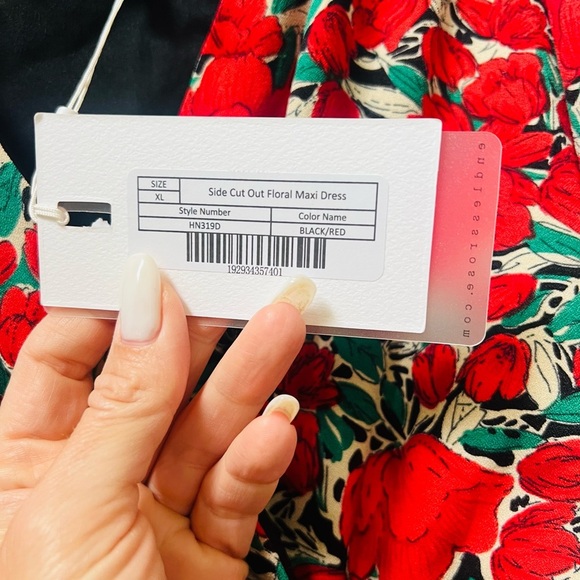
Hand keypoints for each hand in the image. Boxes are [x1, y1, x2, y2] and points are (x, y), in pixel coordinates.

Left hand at [0, 254, 312, 578]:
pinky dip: (258, 456)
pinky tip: (274, 430)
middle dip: (199, 338)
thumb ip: (123, 403)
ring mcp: (155, 507)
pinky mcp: (208, 538)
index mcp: (26, 462)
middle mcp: (93, 475)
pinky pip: (236, 484)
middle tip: (240, 293)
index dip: (108, 314)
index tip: (156, 275)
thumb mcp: (76, 507)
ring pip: (206, 427)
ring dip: (248, 381)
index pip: (64, 359)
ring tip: (283, 329)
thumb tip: (146, 306)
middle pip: (152, 386)